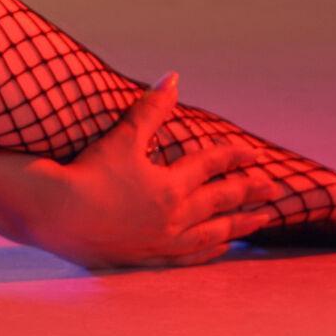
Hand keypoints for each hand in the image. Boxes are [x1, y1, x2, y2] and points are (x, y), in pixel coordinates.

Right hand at [9, 72, 285, 270]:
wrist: (58, 215)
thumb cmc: (88, 174)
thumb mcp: (122, 138)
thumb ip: (151, 109)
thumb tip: (174, 78)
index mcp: (171, 184)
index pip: (213, 165)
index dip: (235, 156)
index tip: (254, 154)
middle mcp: (176, 214)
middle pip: (224, 200)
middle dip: (252, 192)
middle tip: (277, 190)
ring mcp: (166, 240)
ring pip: (216, 232)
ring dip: (242, 224)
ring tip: (264, 220)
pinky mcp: (150, 257)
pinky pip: (193, 256)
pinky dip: (213, 250)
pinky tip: (223, 247)